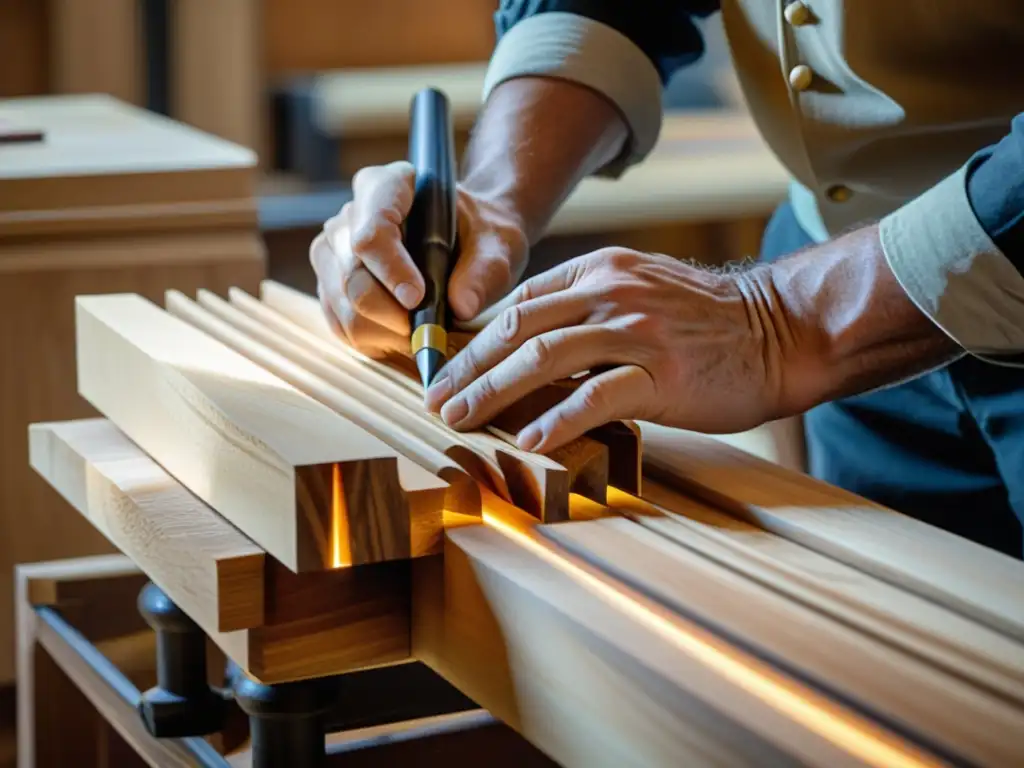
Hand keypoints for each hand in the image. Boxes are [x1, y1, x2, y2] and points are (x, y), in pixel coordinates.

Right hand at [309, 161, 529, 356]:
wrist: (468, 242)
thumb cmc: (480, 237)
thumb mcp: (498, 246)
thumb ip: (485, 271)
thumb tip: (461, 305)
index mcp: (385, 187)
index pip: (372, 232)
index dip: (391, 271)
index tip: (418, 299)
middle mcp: (349, 217)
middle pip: (352, 276)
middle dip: (389, 315)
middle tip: (427, 332)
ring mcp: (333, 253)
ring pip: (342, 306)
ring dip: (383, 333)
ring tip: (422, 335)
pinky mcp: (331, 286)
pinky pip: (340, 324)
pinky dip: (374, 341)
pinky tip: (404, 338)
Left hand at [424, 248, 795, 451]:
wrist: (780, 331)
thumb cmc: (706, 323)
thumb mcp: (641, 293)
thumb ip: (588, 308)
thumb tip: (531, 346)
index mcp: (600, 271)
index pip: (520, 301)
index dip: (475, 338)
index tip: (448, 368)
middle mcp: (611, 292)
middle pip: (518, 328)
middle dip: (469, 367)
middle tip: (437, 399)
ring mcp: (636, 331)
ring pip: (544, 357)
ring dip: (493, 392)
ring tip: (460, 420)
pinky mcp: (662, 374)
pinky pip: (596, 396)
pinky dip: (556, 420)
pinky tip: (528, 441)